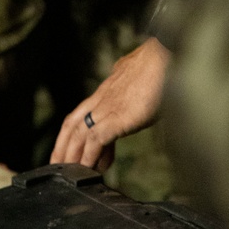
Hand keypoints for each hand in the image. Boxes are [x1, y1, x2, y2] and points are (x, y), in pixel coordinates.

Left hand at [50, 36, 169, 170]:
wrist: (169, 55)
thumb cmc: (164, 63)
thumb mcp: (146, 75)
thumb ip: (138, 85)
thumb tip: (142, 91)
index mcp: (112, 84)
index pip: (87, 108)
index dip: (78, 129)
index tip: (79, 147)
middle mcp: (105, 94)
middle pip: (73, 121)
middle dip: (64, 145)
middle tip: (59, 164)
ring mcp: (108, 105)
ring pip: (78, 132)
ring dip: (72, 154)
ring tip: (69, 173)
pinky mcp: (117, 116)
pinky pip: (96, 139)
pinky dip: (90, 155)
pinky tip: (91, 169)